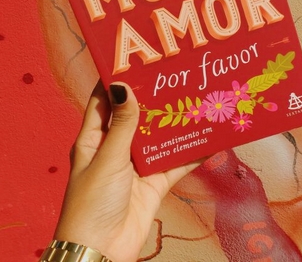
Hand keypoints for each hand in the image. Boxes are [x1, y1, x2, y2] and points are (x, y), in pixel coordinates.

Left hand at [53, 81, 199, 261]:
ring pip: (160, 136)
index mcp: (94, 138)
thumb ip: (122, 125)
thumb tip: (125, 86)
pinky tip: (209, 136)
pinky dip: (192, 151)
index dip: (117, 80)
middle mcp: (116, 148)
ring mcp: (137, 166)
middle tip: (176, 73)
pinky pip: (176, 162)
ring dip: (175, 121)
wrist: (102, 250)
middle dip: (155, 97)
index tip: (137, 59)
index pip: (103, 101)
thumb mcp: (107, 159)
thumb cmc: (92, 203)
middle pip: (137, 116)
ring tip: (196, 97)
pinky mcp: (155, 183)